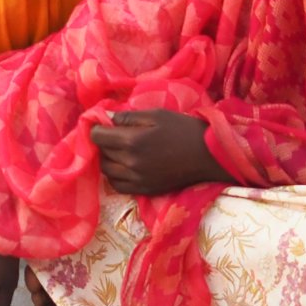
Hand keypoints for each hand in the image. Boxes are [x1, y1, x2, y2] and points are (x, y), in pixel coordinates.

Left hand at [89, 109, 225, 195]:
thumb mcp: (156, 115)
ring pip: (107, 171)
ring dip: (108, 159)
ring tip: (118, 151)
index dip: (97, 128)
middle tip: (112, 135)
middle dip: (103, 143)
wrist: (209, 155)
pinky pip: (118, 186)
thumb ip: (128, 117)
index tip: (103, 124)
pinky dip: (116, 176)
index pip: (97, 137)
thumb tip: (106, 118)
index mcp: (132, 141)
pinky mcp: (145, 190)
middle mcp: (131, 163)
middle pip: (101, 153)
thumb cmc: (183, 129)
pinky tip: (124, 166)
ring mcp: (138, 179)